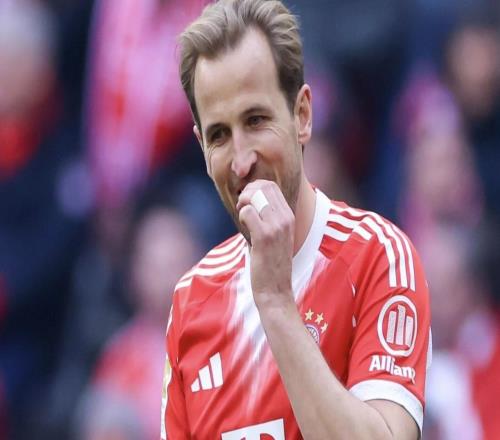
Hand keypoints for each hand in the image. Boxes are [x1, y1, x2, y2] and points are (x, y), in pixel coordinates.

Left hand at [236, 180, 294, 308]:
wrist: (276, 289)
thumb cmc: (271, 264)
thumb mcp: (276, 236)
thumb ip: (267, 218)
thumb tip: (249, 203)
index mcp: (289, 216)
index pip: (272, 186)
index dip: (255, 188)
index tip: (247, 201)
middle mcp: (286, 218)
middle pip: (264, 186)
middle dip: (247, 192)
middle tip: (242, 207)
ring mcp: (277, 226)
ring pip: (255, 197)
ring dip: (243, 204)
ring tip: (243, 218)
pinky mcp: (264, 236)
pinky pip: (247, 212)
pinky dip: (241, 216)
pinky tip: (244, 229)